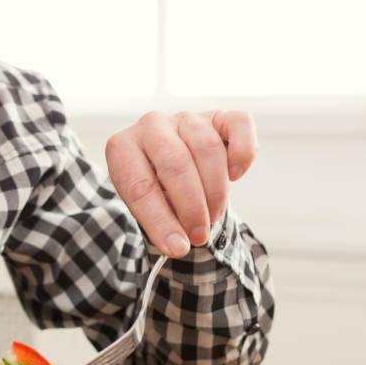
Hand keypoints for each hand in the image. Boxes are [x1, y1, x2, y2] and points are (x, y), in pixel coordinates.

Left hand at [105, 110, 256, 256]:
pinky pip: (239, 125)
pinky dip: (242, 154)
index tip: (177, 249)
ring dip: (215, 191)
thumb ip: (159, 222)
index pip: (140, 186)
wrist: (168, 165)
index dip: (160, 221)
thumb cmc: (155, 189)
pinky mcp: (218, 115)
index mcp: (122, 147)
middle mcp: (151, 124)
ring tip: (212, 215)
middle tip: (200, 235)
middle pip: (176, 164)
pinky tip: (235, 176)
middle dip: (192, 207)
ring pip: (208, 149)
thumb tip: (180, 246)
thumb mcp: (146, 206)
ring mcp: (185, 118)